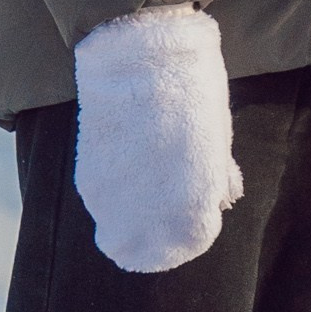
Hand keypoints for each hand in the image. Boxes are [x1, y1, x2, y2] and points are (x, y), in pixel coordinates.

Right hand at [71, 6, 243, 272]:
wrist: (139, 59)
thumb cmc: (192, 94)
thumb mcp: (216, 139)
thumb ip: (216, 179)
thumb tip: (222, 200)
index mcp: (192, 209)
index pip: (192, 243)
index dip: (196, 228)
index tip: (196, 210)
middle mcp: (151, 218)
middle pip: (149, 253)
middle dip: (158, 238)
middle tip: (165, 210)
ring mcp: (115, 205)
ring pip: (120, 232)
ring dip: (132, 218)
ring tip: (144, 180)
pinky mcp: (88, 185)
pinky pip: (102, 207)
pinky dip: (113, 197)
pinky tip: (125, 166)